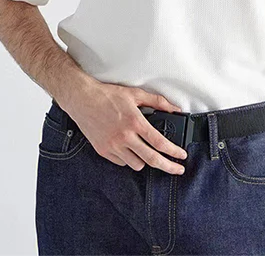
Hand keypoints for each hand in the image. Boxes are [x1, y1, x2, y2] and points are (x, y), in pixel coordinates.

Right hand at [59, 79, 188, 174]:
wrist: (82, 99)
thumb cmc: (107, 95)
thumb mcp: (135, 94)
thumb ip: (157, 102)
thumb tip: (175, 109)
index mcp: (135, 122)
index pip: (159, 142)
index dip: (174, 152)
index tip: (182, 156)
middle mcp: (124, 136)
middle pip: (151, 159)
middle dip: (168, 167)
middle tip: (178, 169)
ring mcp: (113, 146)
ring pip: (136, 164)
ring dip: (146, 161)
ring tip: (149, 153)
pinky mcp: (103, 151)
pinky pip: (122, 163)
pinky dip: (129, 159)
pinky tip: (131, 150)